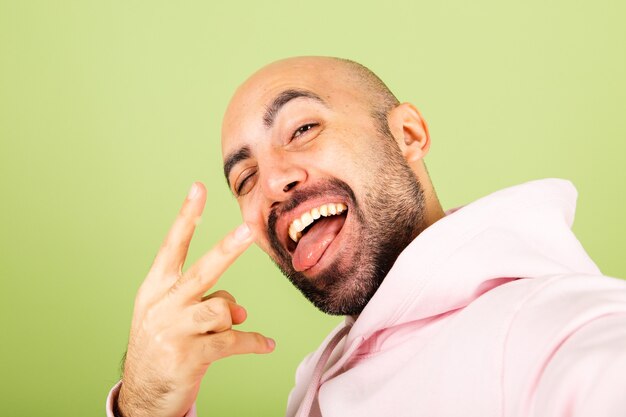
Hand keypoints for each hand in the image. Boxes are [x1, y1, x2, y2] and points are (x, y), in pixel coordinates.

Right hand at [116, 182, 274, 416]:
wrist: (143, 395)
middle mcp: (163, 305)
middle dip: (228, 249)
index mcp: (156, 289)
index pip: (172, 246)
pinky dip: (254, 342)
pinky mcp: (189, 356)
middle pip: (202, 271)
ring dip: (232, 319)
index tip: (198, 188)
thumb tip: (239, 310)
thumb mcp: (177, 318)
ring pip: (222, 309)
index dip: (187, 217)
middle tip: (248, 230)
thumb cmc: (163, 346)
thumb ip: (208, 302)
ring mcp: (174, 331)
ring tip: (229, 329)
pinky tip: (265, 344)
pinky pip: (234, 341)